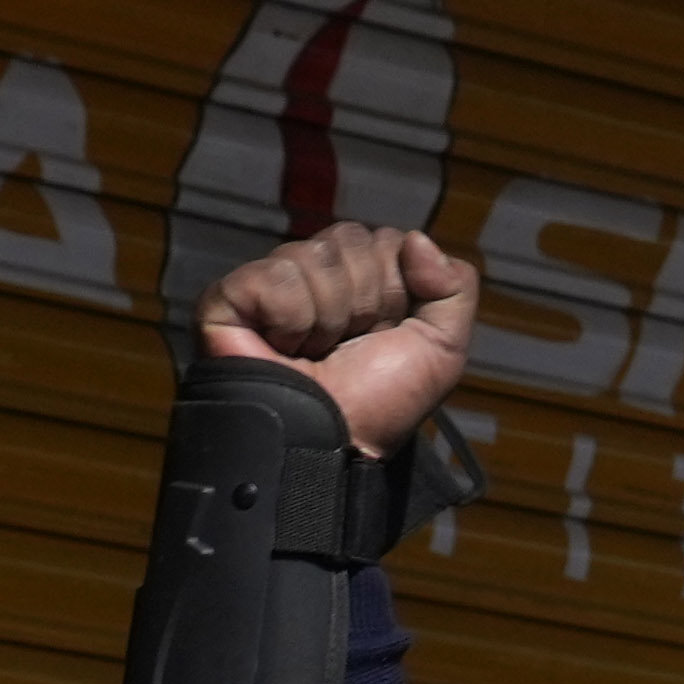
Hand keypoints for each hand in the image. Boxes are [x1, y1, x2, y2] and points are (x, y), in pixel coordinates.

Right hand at [199, 221, 477, 462]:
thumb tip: (417, 238)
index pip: (387, 240)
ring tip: (312, 353)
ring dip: (327, 317)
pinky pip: (276, 274)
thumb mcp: (442, 349)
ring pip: (315, 254)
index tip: (380, 335)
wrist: (332, 444)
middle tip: (344, 347)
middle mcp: (314, 276)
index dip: (395, 290)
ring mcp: (269, 284)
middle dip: (362, 301)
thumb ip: (454, 286)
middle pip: (350, 239)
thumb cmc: (377, 406)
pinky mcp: (229, 296)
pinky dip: (290, 318)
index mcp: (360, 281)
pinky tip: (282, 348)